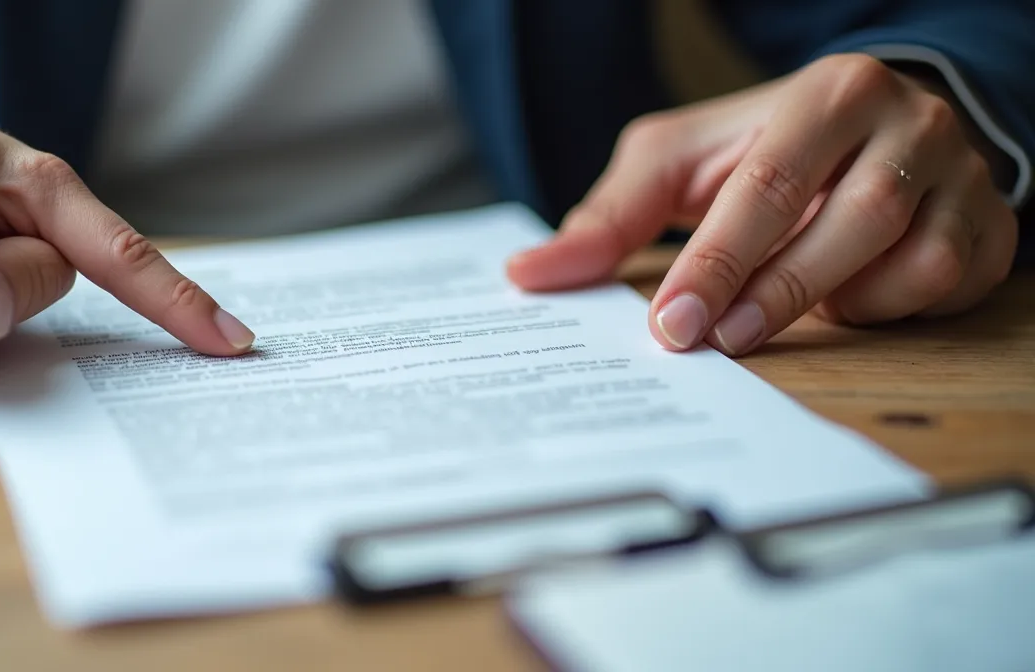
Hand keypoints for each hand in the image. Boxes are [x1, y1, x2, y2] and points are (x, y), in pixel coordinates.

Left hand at [508, 54, 1017, 354]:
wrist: (873, 126)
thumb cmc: (763, 147)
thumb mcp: (679, 161)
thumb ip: (611, 214)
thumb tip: (529, 275)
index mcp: (828, 94)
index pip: (767, 186)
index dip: (715, 263)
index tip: (670, 326)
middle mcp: (908, 124)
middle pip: (848, 223)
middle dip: (770, 295)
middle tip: (709, 340)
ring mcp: (961, 175)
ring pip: (910, 263)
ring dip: (835, 302)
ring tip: (771, 311)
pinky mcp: (989, 227)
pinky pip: (946, 287)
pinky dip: (888, 308)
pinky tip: (843, 298)